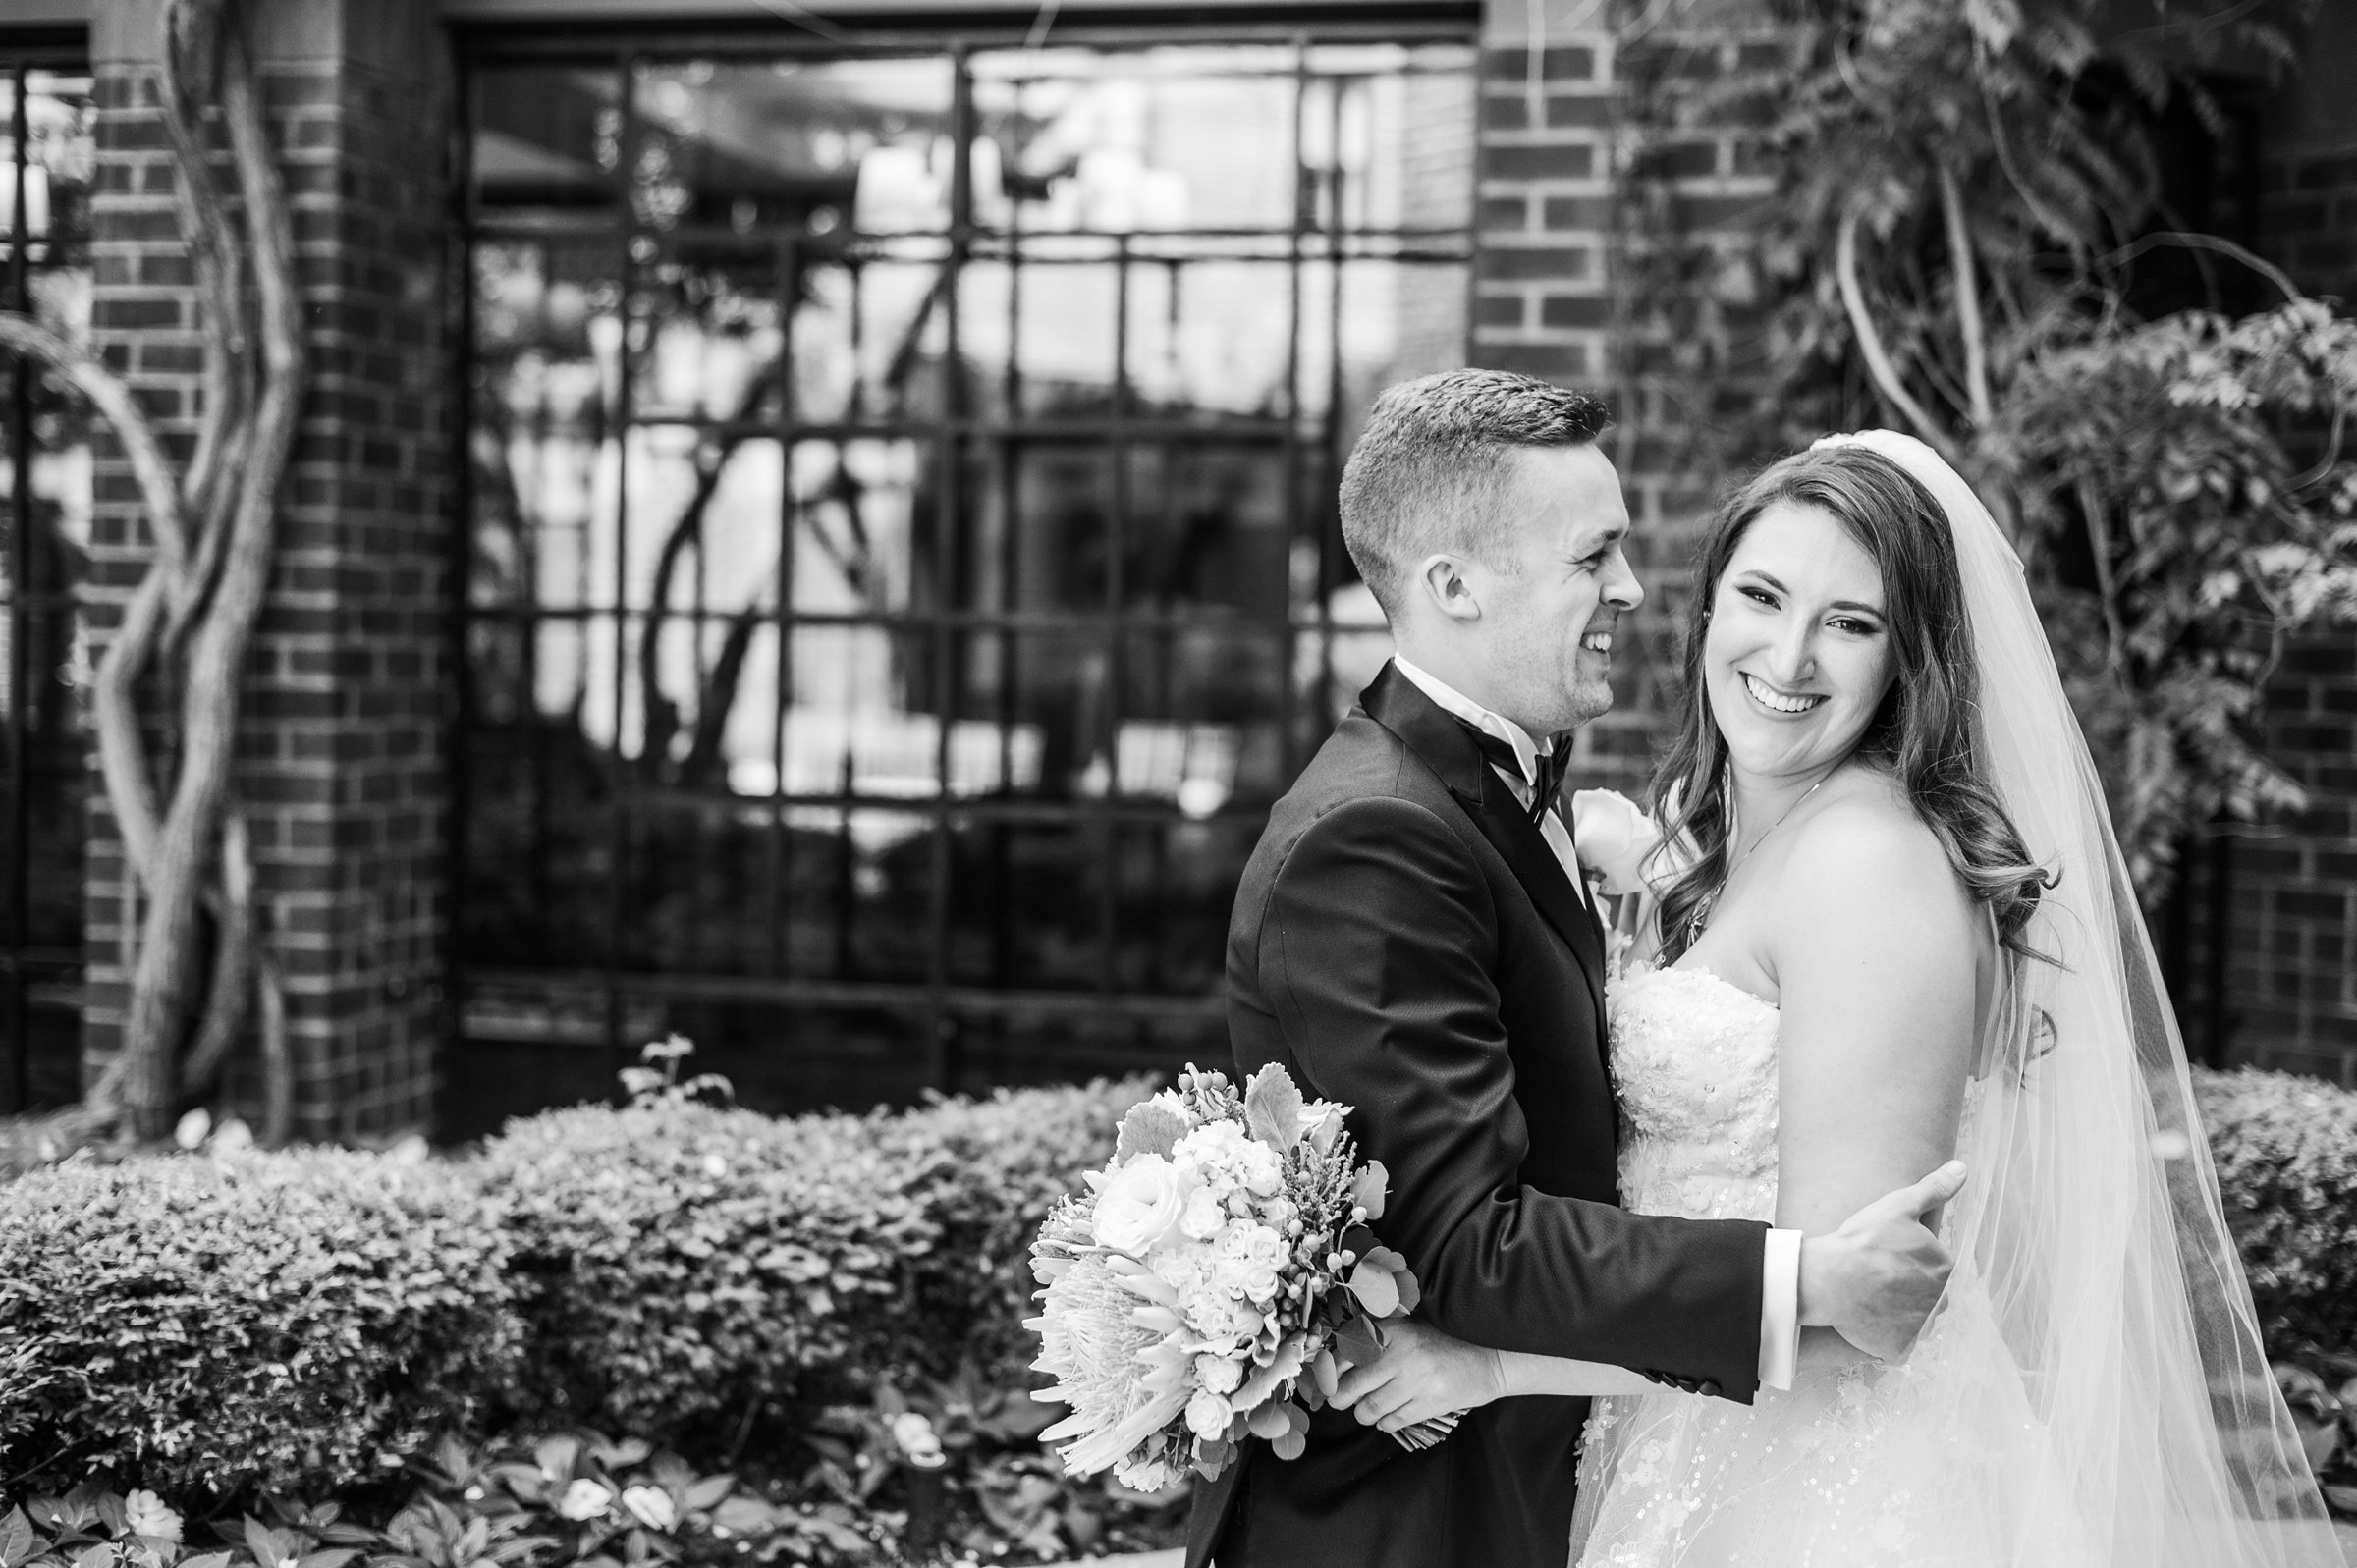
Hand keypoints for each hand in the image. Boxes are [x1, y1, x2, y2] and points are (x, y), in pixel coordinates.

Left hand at [1327, 1319, 1501, 1433]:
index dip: (1328, 1371)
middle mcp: (1401, 1353)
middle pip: (1351, 1385)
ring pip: (1369, 1408)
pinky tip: (1388, 1416)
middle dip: (1338, 1398)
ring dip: (1362, 1413)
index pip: (1345, 1353)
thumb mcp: (1409, 1329)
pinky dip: (1384, 1423)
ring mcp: (1416, 1380)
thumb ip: (1376, 1338)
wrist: (1487, 1360)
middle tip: (1337, 1400)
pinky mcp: (1430, 1403)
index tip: (1324, 1380)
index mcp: (1393, 1330)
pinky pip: (1392, 1421)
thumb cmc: (1442, 1344)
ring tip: (1366, 1409)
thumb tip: (1335, 1361)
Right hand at [1797, 1160, 1966, 1360]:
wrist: (1829, 1279)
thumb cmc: (1864, 1240)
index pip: (1934, 1265)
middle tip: (1875, 1276)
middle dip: (1907, 1286)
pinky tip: (1868, 1318)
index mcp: (1945, 1268)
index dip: (1908, 1257)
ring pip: (1913, 1318)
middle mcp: (1940, 1302)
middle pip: (1927, 1293)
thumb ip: (1934, 1188)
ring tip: (1870, 1297)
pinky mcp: (1900, 1349)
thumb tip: (1963, 1169)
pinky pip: (1898, 1343)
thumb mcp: (1899, 1206)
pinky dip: (1885, 1335)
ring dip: (1898, 1310)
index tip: (1886, 1254)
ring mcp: (1920, 1328)